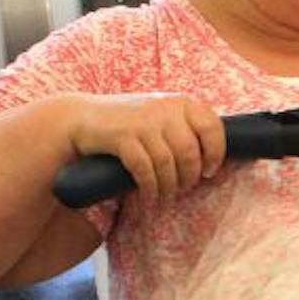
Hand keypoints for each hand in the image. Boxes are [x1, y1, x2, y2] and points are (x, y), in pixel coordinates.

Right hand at [67, 93, 226, 202]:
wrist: (82, 117)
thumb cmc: (130, 122)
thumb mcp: (162, 115)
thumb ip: (185, 128)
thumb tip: (213, 160)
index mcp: (181, 102)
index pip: (212, 127)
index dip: (215, 153)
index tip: (210, 171)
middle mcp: (164, 109)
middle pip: (189, 151)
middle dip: (189, 176)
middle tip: (184, 188)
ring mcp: (142, 122)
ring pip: (167, 163)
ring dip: (169, 186)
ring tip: (166, 196)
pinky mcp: (122, 137)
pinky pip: (144, 169)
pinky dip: (150, 188)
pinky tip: (150, 197)